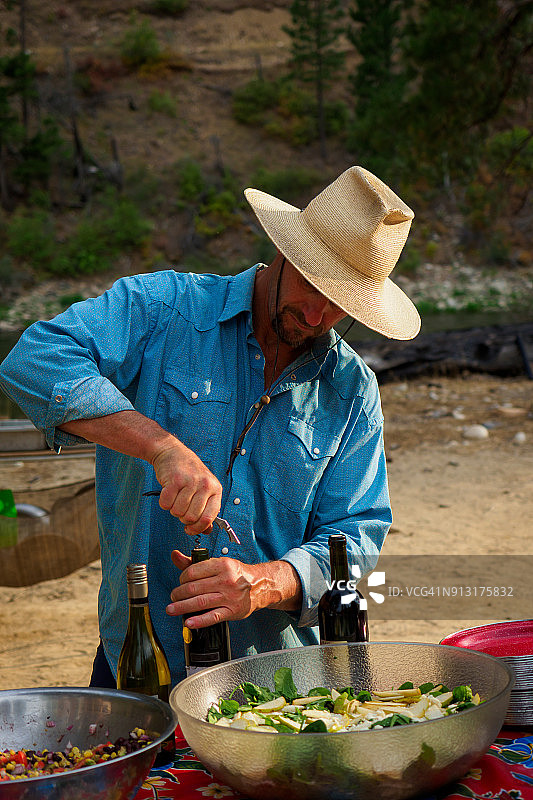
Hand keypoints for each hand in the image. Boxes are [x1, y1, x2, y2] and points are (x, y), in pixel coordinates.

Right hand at [151, 440, 221, 535]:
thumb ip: (206, 509)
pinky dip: (164, 502)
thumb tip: (206, 530)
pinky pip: (166, 504)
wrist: (172, 452)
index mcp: (215, 489)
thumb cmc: (189, 472)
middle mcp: (205, 485)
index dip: (197, 528)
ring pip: (177, 512)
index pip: (209, 518)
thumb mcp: (204, 488)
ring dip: (173, 508)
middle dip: (183, 517)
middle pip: (191, 517)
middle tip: (181, 507)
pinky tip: (168, 492)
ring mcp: (190, 481)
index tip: (190, 529)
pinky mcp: (174, 480)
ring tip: (175, 497)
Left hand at [166, 549, 301, 628]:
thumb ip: (194, 562)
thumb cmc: (235, 574)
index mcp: (222, 565)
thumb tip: (175, 556)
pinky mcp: (232, 611)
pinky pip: (212, 617)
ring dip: (182, 607)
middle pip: (194, 588)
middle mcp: (226, 580)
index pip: (193, 572)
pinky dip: (199, 621)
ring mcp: (229, 597)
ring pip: (200, 602)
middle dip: (178, 594)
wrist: (259, 585)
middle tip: (173, 597)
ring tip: (172, 609)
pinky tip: (189, 622)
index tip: (180, 582)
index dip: (181, 578)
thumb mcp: (218, 563)